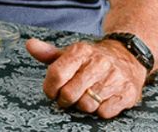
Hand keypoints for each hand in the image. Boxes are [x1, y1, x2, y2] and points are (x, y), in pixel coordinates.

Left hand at [26, 38, 145, 118]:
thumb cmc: (92, 60)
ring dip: (83, 105)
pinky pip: (105, 112)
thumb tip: (30, 45)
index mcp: (81, 51)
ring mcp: (115, 78)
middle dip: (66, 99)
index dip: (50, 88)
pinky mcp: (128, 92)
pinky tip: (102, 100)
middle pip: (70, 93)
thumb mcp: (71, 53)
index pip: (57, 74)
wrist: (128, 57)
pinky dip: (100, 110)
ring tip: (86, 96)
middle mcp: (99, 63)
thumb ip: (48, 53)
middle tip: (68, 97)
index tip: (51, 92)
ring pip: (87, 105)